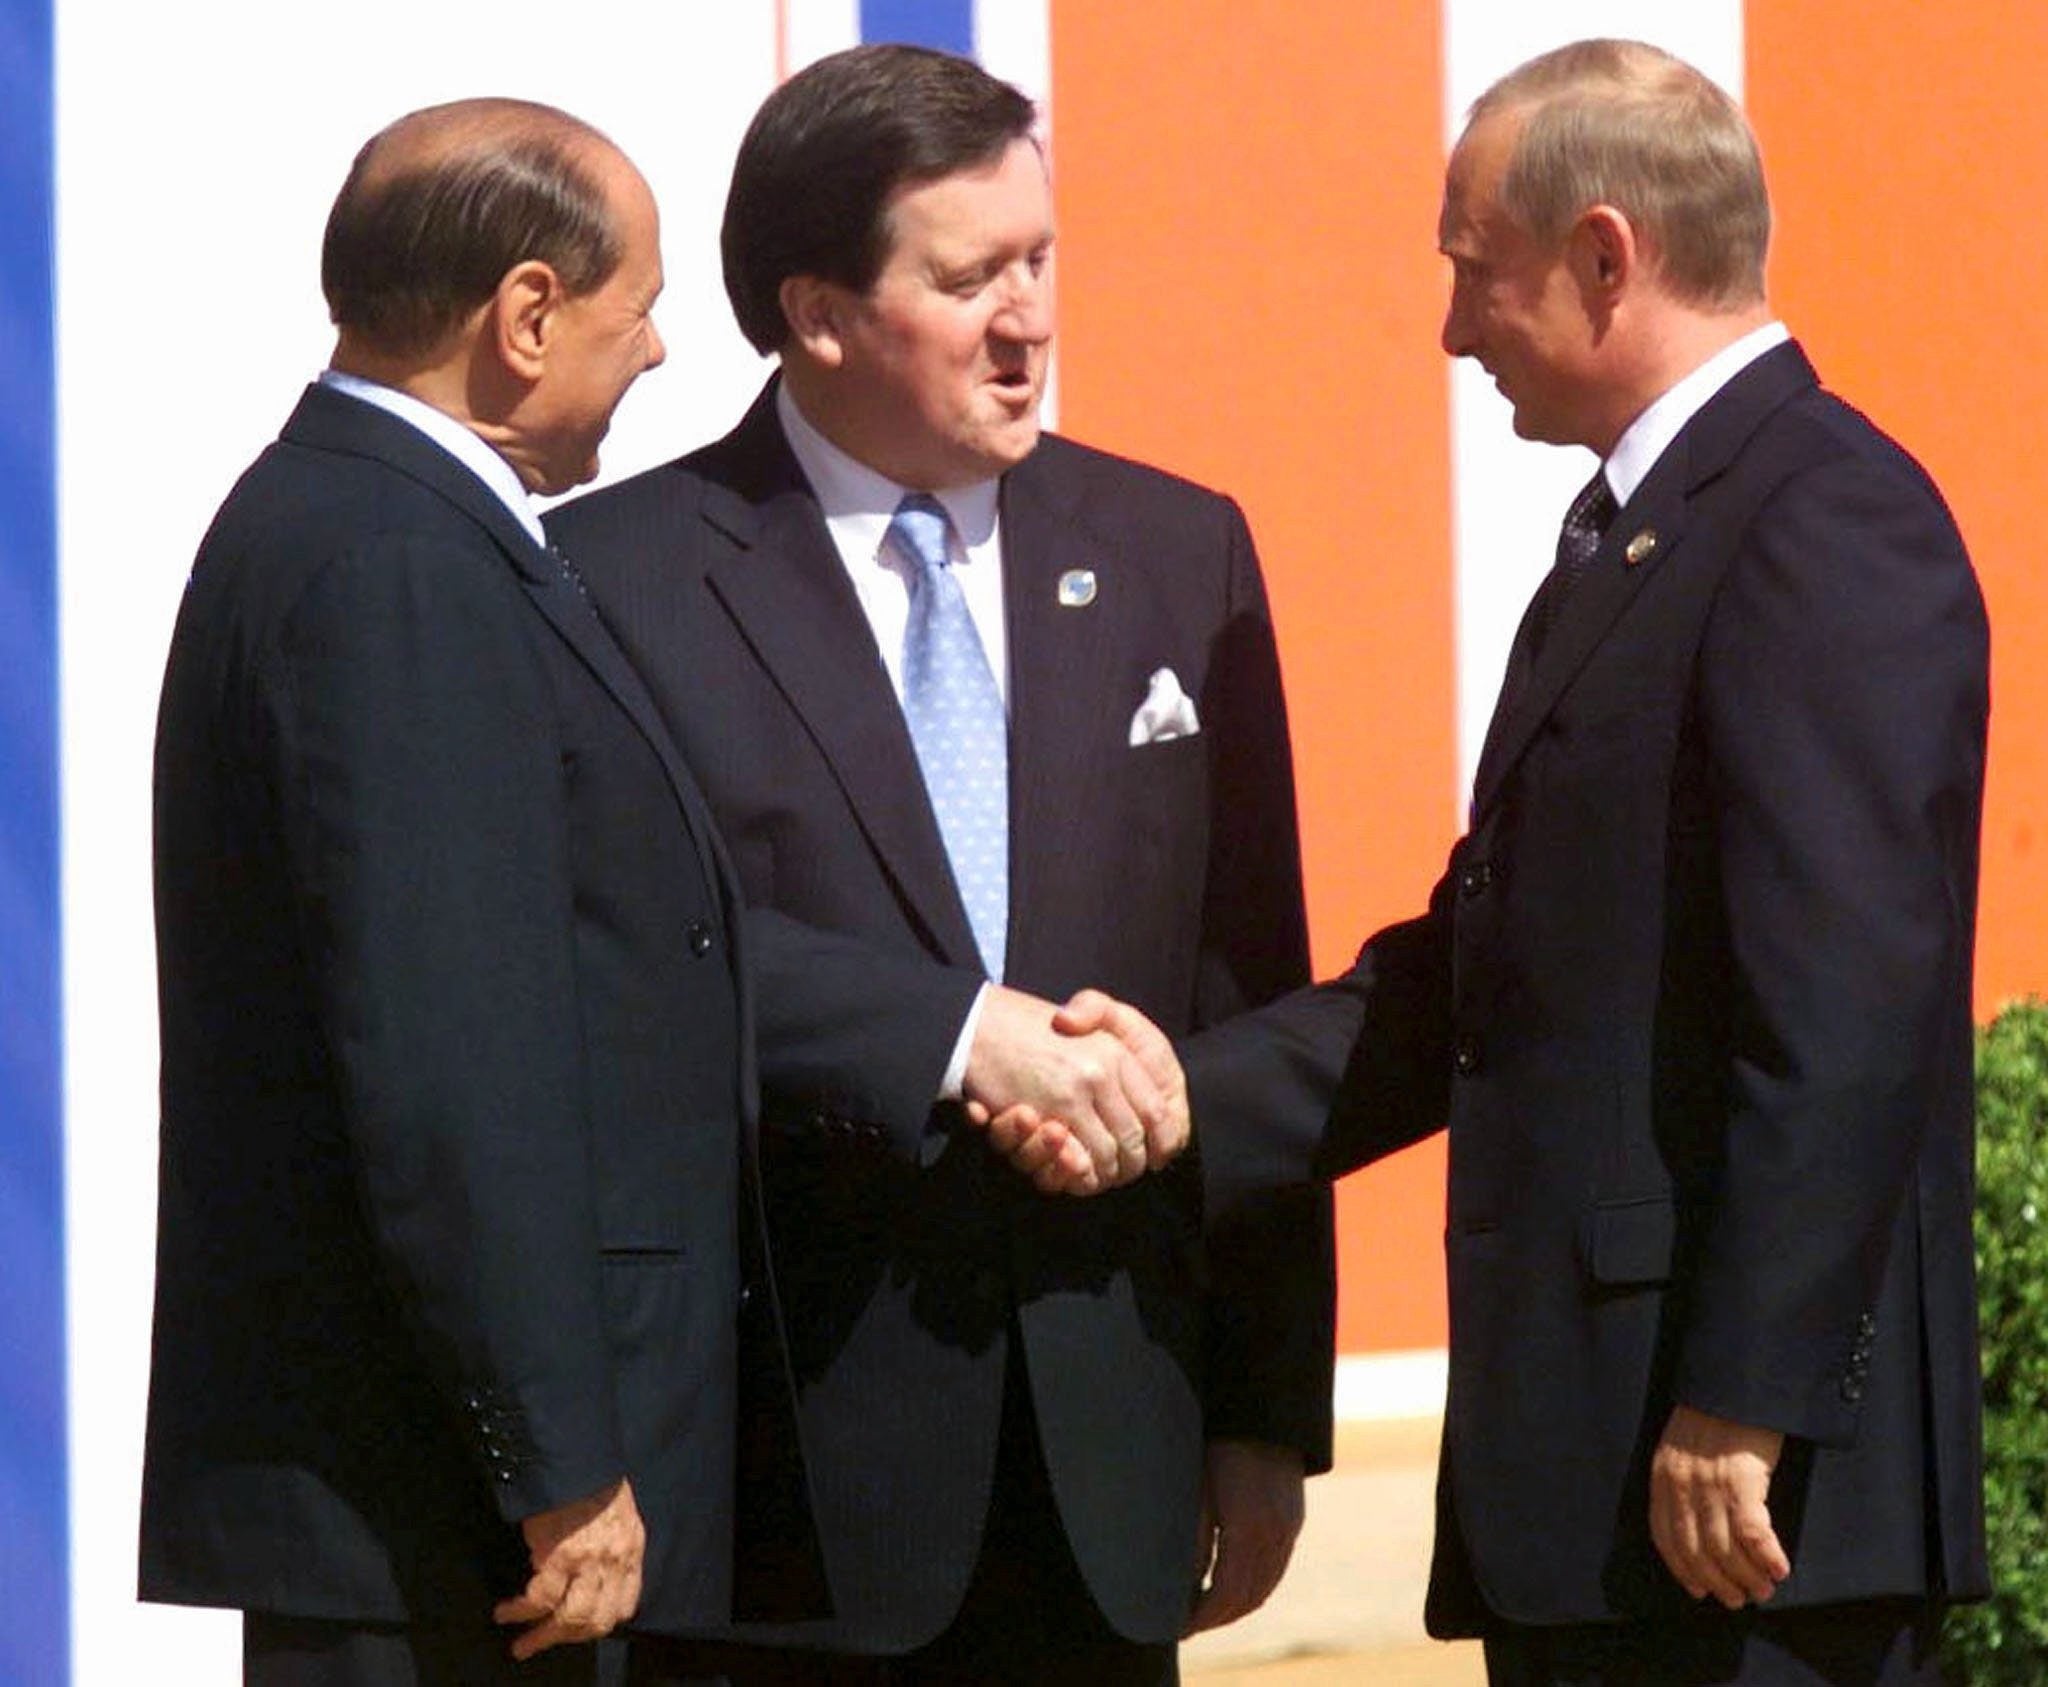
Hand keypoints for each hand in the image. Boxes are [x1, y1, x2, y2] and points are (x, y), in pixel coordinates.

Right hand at [492, 1477, 643, 1658]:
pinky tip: (506, 1611)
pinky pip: (540, 1598)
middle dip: (569, 1638)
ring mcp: (588, 1560)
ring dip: (543, 1636)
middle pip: (597, 1619)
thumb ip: (609, 1544)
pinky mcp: (559, 1556)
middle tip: (544, 1643)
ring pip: (569, 1617)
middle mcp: (615, 1559)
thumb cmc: (592, 1475)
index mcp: (631, 1547)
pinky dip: (520, 1610)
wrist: (574, 1454)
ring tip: (522, 1642)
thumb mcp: (617, 1510)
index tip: (583, 1627)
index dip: (602, 1621)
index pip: (625, 1603)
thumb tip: (583, 1571)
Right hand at [963, 985, 1183, 1189]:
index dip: (1162, 1140)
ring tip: (1097, 1175)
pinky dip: (1079, 1174)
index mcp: (1117, 1050)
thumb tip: (1148, 1104)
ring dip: (1104, 1174)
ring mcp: (1076, 1093)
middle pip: (1134, 1139)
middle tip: (1122, 1173)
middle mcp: (1102, 1071)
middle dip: (1130, 1164)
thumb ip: (1122, 1056)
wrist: (977, 1022)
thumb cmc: (1029, 1025)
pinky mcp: (1051, 1113)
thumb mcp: (1083, 1018)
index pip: (1158, 1111)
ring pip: (1107, 1155)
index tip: (1157, 1155)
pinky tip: (1075, 1169)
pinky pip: (1078, 1161)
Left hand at [1186, 1440, 1305, 1635]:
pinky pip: (1277, 1569)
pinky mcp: (1294, 1520)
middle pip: (1249, 1598)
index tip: (1179, 1626)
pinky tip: (1234, 1586)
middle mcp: (1276, 1533)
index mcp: (1248, 1527)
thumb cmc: (1217, 1442)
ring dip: (1238, 1607)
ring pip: (1266, 1587)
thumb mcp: (1196, 1488)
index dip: (1202, 1616)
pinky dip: (1256, 1588)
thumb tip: (1183, 1584)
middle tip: (1189, 1625)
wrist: (1262, 1408)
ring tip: (1207, 1611)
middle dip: (1218, 1618)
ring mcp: (1290, 1528)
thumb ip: (1193, 1539)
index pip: (1225, 1593)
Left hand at [1649, 1404, 1788, 1607]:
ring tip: (1762, 1590)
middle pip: (1695, 1550)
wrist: (1735, 1380)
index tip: (1698, 1590)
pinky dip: (1767, 1557)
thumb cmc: (1716, 1412)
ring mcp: (1711, 1483)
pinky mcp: (1743, 1481)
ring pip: (1724, 1548)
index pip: (1665, 1536)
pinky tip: (1780, 1570)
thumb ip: (1683, 1479)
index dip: (1682, 1569)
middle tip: (1738, 1599)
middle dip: (1717, 1581)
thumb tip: (1699, 1521)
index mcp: (1663, 1475)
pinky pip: (1753, 1533)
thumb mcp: (1683, 1445)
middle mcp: (1681, 1484)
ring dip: (1746, 1576)